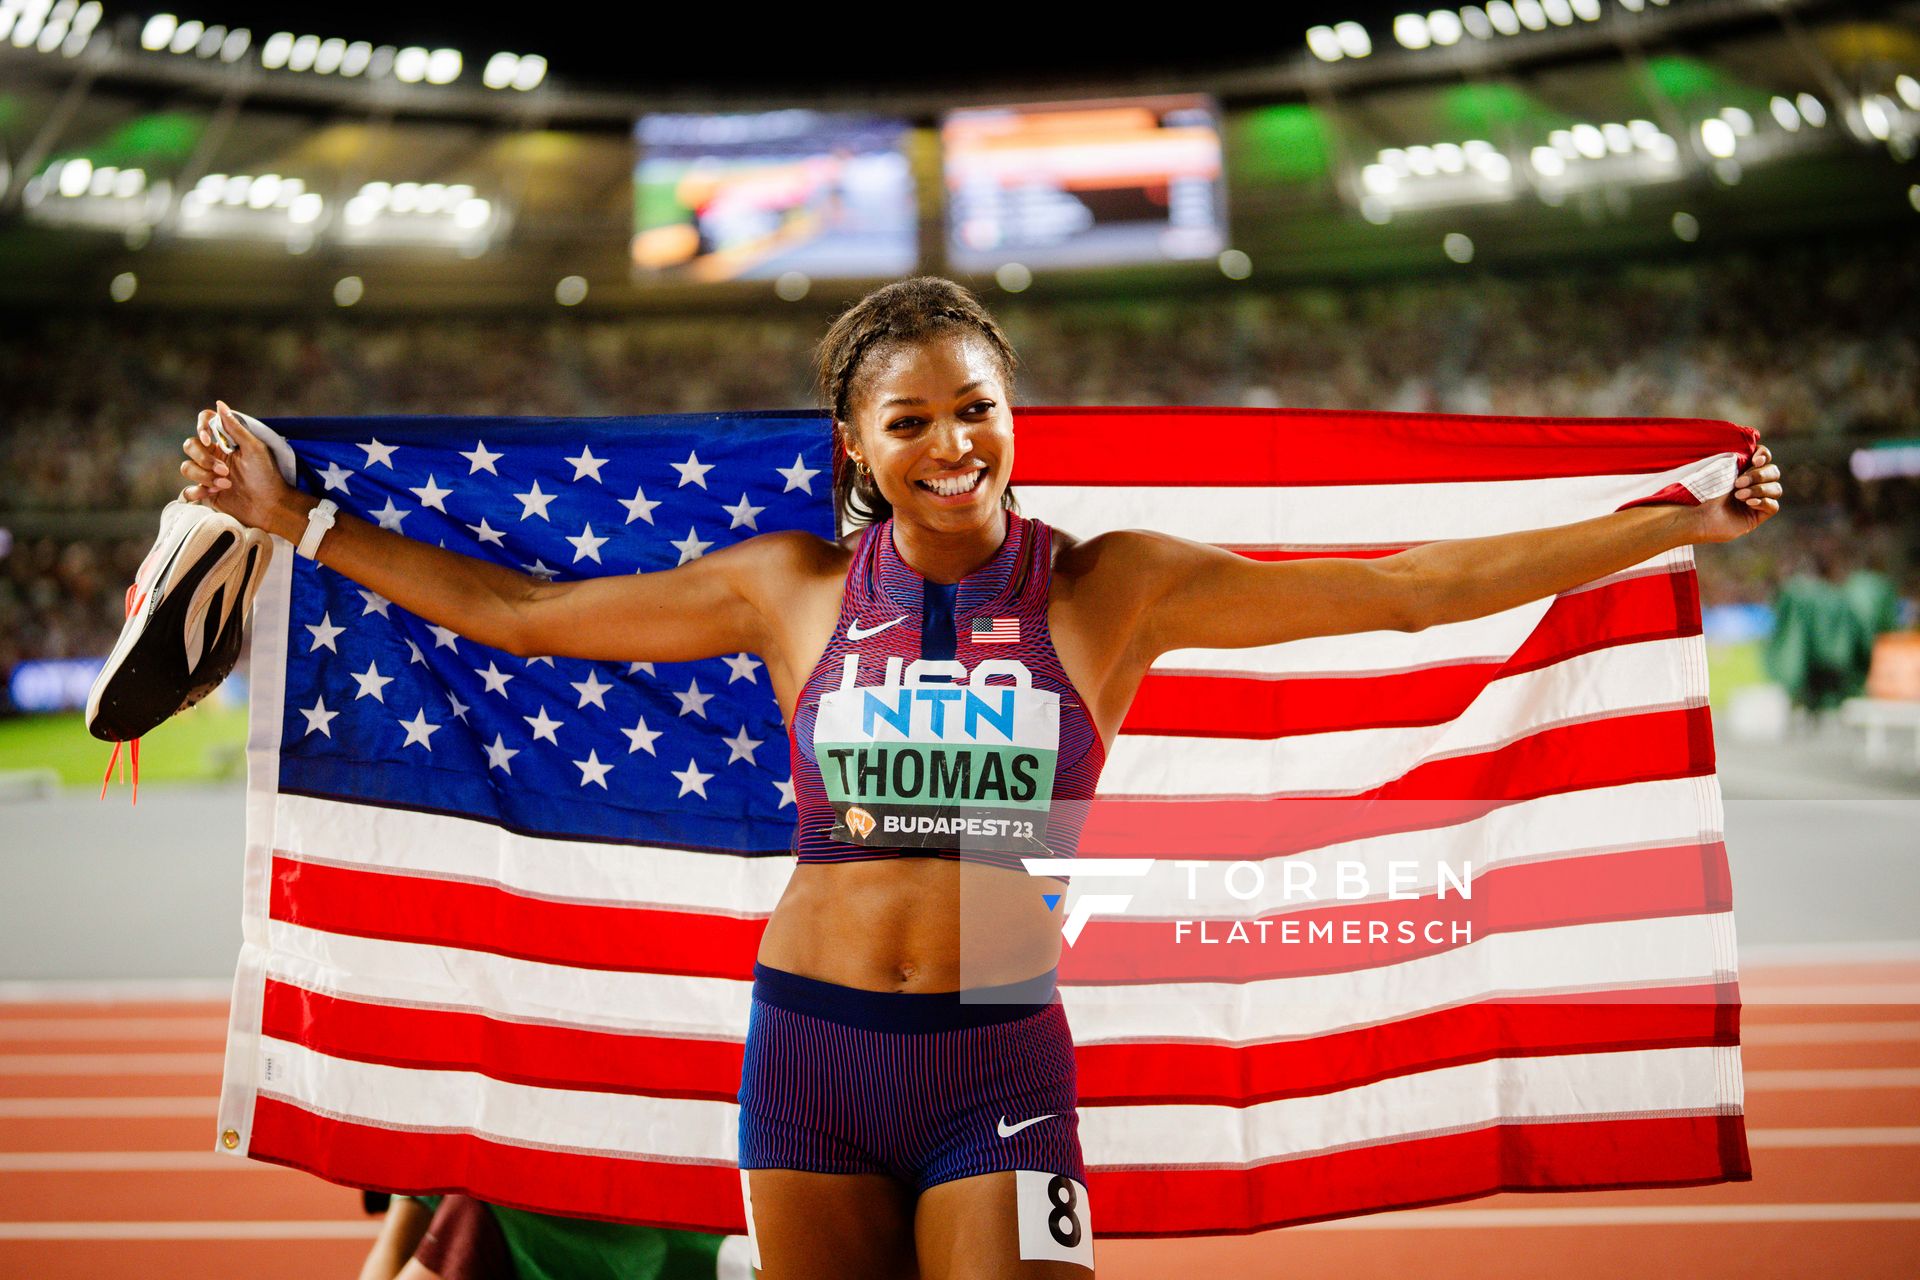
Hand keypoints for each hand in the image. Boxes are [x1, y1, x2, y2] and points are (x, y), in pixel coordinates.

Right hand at [179, 401, 296, 532]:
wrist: (271, 507)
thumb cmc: (267, 476)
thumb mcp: (254, 449)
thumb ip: (236, 427)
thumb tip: (219, 404)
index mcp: (225, 442)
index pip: (204, 424)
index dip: (201, 428)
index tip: (208, 440)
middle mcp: (214, 456)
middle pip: (190, 446)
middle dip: (204, 460)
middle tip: (225, 471)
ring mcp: (208, 474)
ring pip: (186, 468)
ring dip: (204, 477)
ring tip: (225, 485)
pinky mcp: (206, 493)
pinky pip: (187, 490)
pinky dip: (196, 492)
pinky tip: (211, 495)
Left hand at [1684, 442, 1781, 544]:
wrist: (1695, 515)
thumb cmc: (1702, 490)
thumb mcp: (1718, 467)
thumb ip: (1736, 453)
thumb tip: (1755, 436)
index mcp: (1742, 468)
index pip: (1764, 456)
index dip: (1764, 455)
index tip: (1754, 460)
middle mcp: (1751, 483)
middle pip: (1774, 472)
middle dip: (1758, 475)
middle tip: (1737, 483)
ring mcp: (1756, 499)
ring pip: (1776, 489)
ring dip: (1759, 489)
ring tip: (1739, 495)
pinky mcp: (1757, 516)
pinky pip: (1774, 506)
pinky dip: (1764, 502)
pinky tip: (1749, 503)